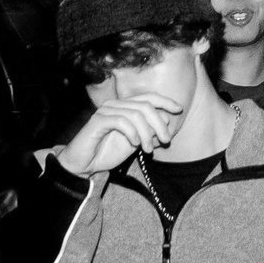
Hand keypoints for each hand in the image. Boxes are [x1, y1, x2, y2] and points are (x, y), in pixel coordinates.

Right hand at [54, 95, 184, 176]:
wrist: (84, 165)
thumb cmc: (108, 152)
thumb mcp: (135, 142)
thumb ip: (149, 130)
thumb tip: (166, 118)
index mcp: (124, 107)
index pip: (148, 97)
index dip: (165, 100)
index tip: (179, 109)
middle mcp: (115, 104)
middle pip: (145, 105)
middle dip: (160, 123)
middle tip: (166, 141)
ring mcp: (105, 111)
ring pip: (136, 114)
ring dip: (147, 133)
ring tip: (148, 149)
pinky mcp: (98, 120)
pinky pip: (122, 121)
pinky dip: (132, 133)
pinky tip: (135, 144)